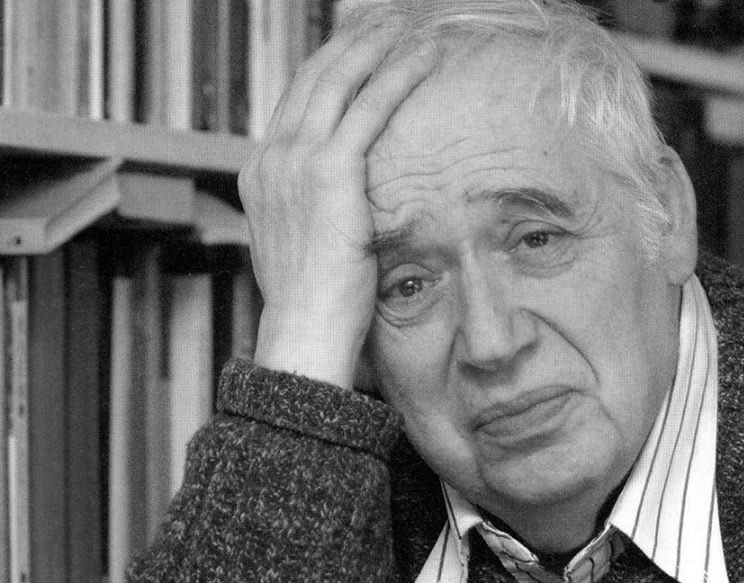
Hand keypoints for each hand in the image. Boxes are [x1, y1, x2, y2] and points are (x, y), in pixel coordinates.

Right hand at [238, 19, 436, 386]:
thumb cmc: (315, 301)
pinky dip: (399, 74)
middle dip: (353, 41)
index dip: (331, 66)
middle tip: (385, 17)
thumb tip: (343, 200)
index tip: (359, 47)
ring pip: (340, 80)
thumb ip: (315, 208)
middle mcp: (271, 156)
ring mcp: (294, 160)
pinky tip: (424, 55)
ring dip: (378, 45)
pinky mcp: (328, 172)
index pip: (298, 101)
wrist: (304, 332)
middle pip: (315, 77)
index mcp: (261, 171)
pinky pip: (370, 107)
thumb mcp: (304, 243)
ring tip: (408, 24)